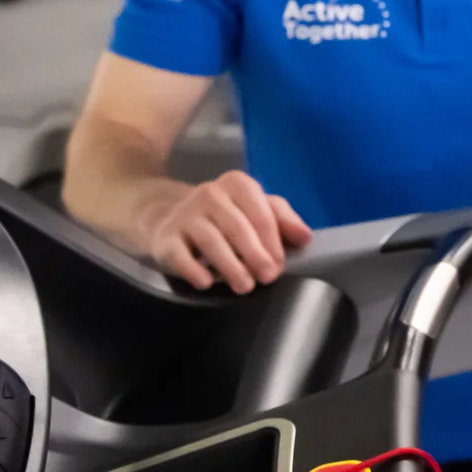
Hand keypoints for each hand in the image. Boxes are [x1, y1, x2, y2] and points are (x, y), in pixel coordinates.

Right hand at [139, 171, 308, 293]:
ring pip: (211, 240)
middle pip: (237, 226)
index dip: (272, 240)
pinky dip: (193, 269)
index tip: (280, 264)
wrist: (169, 217)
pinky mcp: (166, 237)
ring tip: (245, 286)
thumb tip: (305, 237)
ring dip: (231, 265)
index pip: (260, 211)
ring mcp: (185, 214)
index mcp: (237, 185)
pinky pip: (179, 254)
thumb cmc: (224, 216)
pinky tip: (206, 282)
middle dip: (256, 254)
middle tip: (268, 277)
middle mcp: (210, 194)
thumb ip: (282, 219)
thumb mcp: (255, 209)